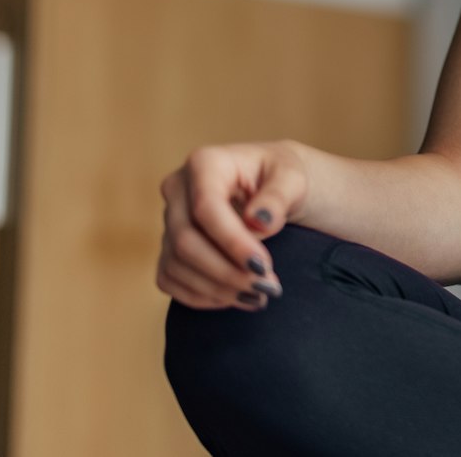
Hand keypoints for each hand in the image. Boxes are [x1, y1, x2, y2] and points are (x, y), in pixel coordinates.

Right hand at [156, 139, 309, 310]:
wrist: (270, 187)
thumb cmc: (281, 177)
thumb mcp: (292, 178)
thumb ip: (278, 197)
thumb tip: (259, 222)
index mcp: (205, 163)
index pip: (206, 208)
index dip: (232, 242)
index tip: (263, 266)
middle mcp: (178, 189)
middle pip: (186, 241)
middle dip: (226, 271)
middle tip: (267, 287)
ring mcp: (168, 220)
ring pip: (177, 265)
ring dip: (218, 288)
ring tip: (258, 295)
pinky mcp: (168, 247)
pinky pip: (170, 280)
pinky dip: (201, 296)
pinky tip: (234, 297)